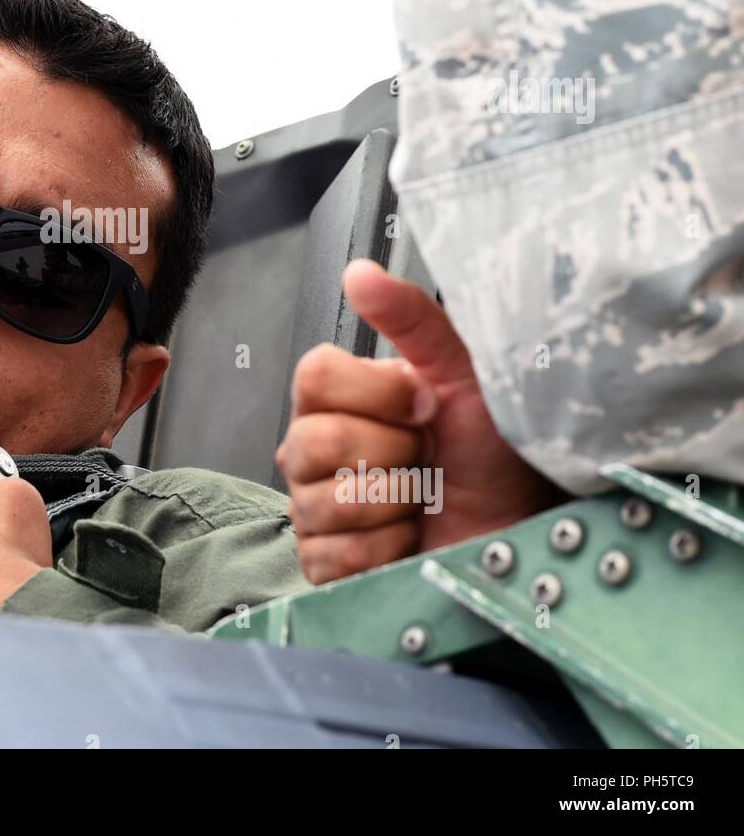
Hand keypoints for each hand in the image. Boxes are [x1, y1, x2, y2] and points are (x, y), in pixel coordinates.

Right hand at [278, 259, 559, 584]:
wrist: (522, 530)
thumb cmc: (496, 454)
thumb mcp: (462, 374)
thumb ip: (412, 319)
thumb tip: (361, 272)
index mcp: (338, 398)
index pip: (314, 375)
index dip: (377, 394)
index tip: (425, 407)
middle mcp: (314, 449)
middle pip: (312, 441)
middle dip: (391, 455)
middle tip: (427, 460)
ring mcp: (314, 507)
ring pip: (323, 502)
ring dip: (394, 506)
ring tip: (421, 502)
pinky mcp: (324, 563)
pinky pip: (333, 554)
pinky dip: (386, 551)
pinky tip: (408, 541)